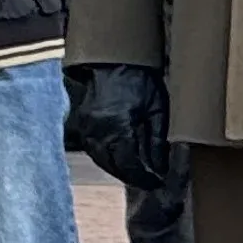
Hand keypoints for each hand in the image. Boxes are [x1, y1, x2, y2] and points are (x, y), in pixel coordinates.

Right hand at [64, 63, 171, 188]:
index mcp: (117, 126)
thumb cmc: (140, 80)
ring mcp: (86, 128)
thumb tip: (160, 167)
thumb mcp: (157, 109)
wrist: (115, 60)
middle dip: (131, 177)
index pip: (129, 163)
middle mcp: (97, 131)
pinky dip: (107, 159)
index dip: (143, 177)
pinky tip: (121, 160)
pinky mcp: (82, 124)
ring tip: (137, 175)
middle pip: (112, 166)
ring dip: (118, 170)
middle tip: (149, 182)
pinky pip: (94, 150)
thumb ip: (156, 140)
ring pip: (101, 160)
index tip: (157, 182)